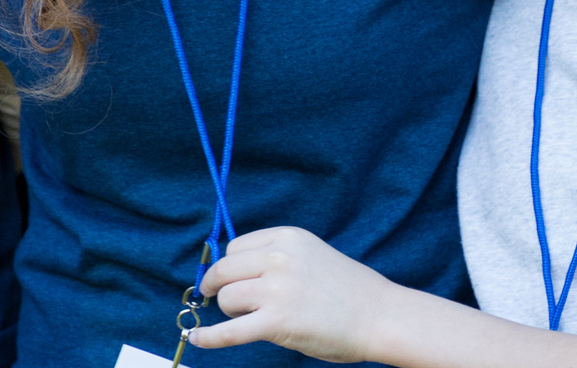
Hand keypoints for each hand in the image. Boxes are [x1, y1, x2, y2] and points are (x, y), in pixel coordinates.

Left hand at [191, 227, 393, 359]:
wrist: (380, 315)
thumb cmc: (347, 290)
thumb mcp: (311, 256)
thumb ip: (275, 258)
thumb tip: (227, 274)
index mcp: (290, 238)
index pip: (235, 247)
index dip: (231, 266)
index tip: (232, 280)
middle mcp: (281, 258)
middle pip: (223, 270)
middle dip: (220, 288)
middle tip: (225, 301)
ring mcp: (278, 290)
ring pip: (227, 299)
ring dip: (231, 312)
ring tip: (253, 318)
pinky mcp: (276, 322)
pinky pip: (227, 332)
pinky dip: (208, 337)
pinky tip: (197, 338)